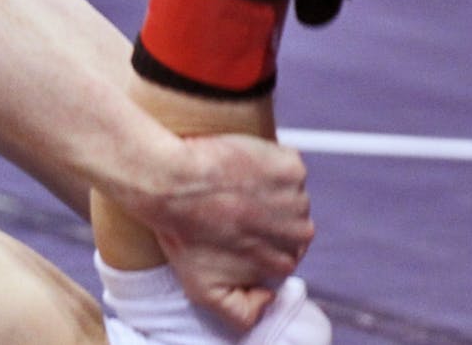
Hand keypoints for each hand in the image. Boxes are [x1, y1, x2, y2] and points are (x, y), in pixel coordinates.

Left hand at [124, 132, 313, 328]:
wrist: (172, 182)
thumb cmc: (181, 232)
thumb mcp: (203, 288)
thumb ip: (241, 310)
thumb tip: (267, 298)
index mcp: (285, 261)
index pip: (277, 248)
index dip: (252, 235)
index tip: (227, 226)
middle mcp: (300, 233)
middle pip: (284, 220)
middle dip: (259, 213)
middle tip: (223, 204)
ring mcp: (298, 198)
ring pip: (282, 192)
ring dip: (260, 187)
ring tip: (226, 186)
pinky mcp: (291, 167)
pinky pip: (281, 163)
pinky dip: (262, 161)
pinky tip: (235, 166)